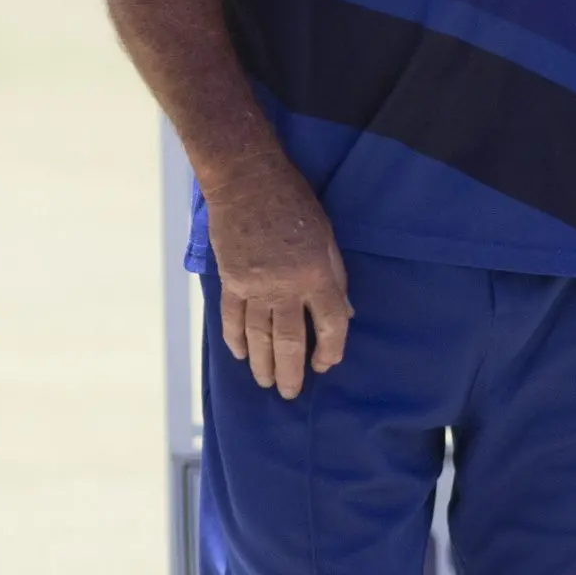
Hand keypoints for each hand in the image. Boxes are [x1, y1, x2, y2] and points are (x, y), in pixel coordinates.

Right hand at [204, 152, 352, 400]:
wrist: (246, 181)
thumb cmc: (295, 202)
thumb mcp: (327, 236)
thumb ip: (336, 276)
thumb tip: (345, 312)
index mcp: (316, 274)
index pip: (330, 324)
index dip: (331, 349)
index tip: (327, 364)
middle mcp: (285, 287)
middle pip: (289, 340)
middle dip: (291, 371)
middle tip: (290, 393)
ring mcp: (253, 286)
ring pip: (258, 336)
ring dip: (262, 364)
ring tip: (265, 384)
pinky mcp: (230, 280)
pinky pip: (232, 318)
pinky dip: (235, 338)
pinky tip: (240, 355)